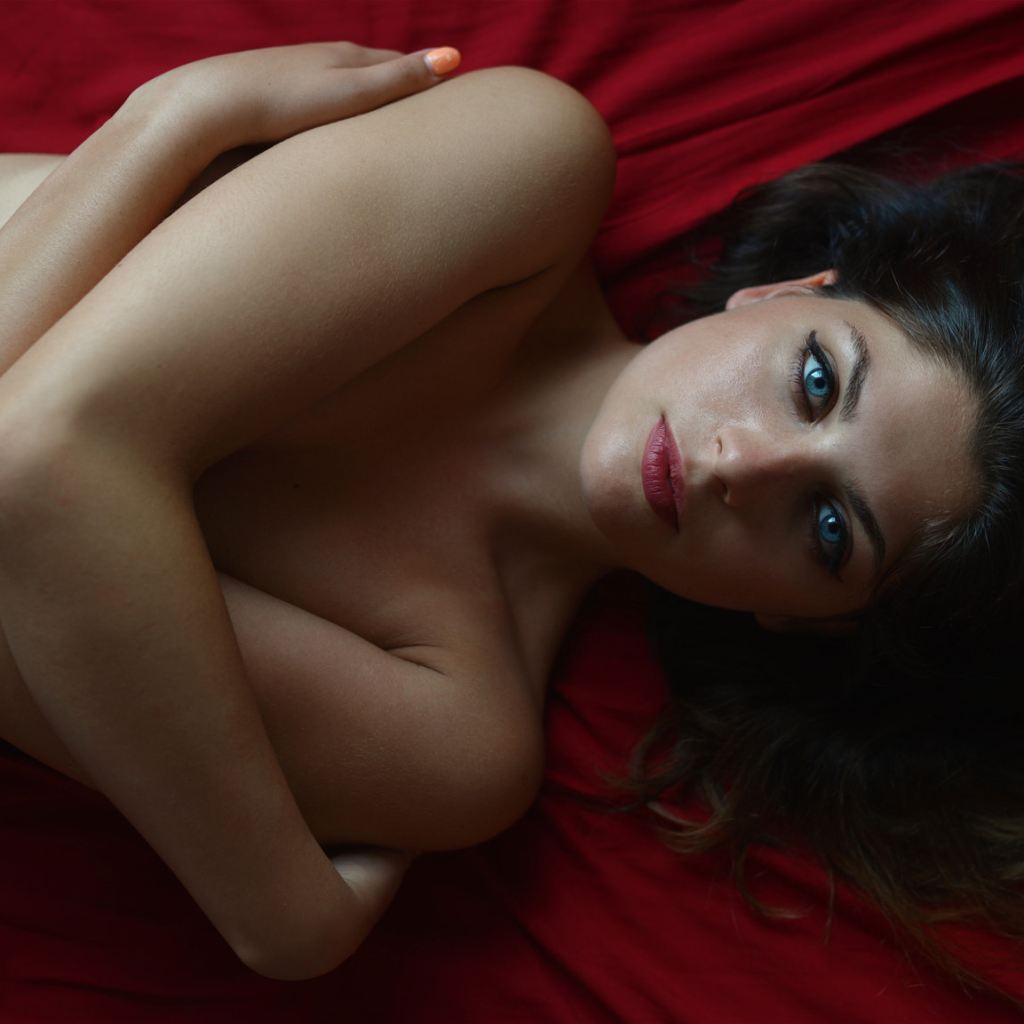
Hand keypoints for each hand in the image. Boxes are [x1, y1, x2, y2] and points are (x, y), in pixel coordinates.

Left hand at [126, 42, 461, 151]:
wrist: (208, 106)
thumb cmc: (282, 104)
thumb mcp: (350, 94)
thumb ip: (400, 80)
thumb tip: (453, 58)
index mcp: (346, 56)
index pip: (401, 65)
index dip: (429, 82)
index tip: (455, 101)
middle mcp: (322, 57)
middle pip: (374, 71)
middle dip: (402, 88)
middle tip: (430, 110)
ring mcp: (296, 73)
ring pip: (344, 86)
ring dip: (370, 101)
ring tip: (389, 121)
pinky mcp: (273, 94)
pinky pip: (319, 102)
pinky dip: (339, 113)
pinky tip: (335, 129)